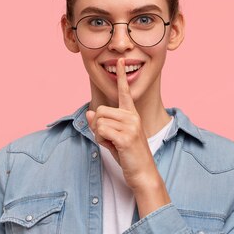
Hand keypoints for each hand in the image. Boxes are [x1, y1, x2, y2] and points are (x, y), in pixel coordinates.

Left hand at [85, 58, 157, 190]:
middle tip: (112, 140)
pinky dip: (102, 141)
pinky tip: (114, 148)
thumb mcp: (112, 137)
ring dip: (100, 136)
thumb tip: (90, 112)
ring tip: (114, 144)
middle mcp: (133, 117)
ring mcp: (131, 126)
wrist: (143, 172)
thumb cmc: (129, 155)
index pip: (125, 92)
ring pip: (99, 122)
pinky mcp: (126, 137)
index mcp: (132, 114)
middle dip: (99, 127)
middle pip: (100, 112)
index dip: (122, 76)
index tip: (120, 60)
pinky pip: (101, 132)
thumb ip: (101, 124)